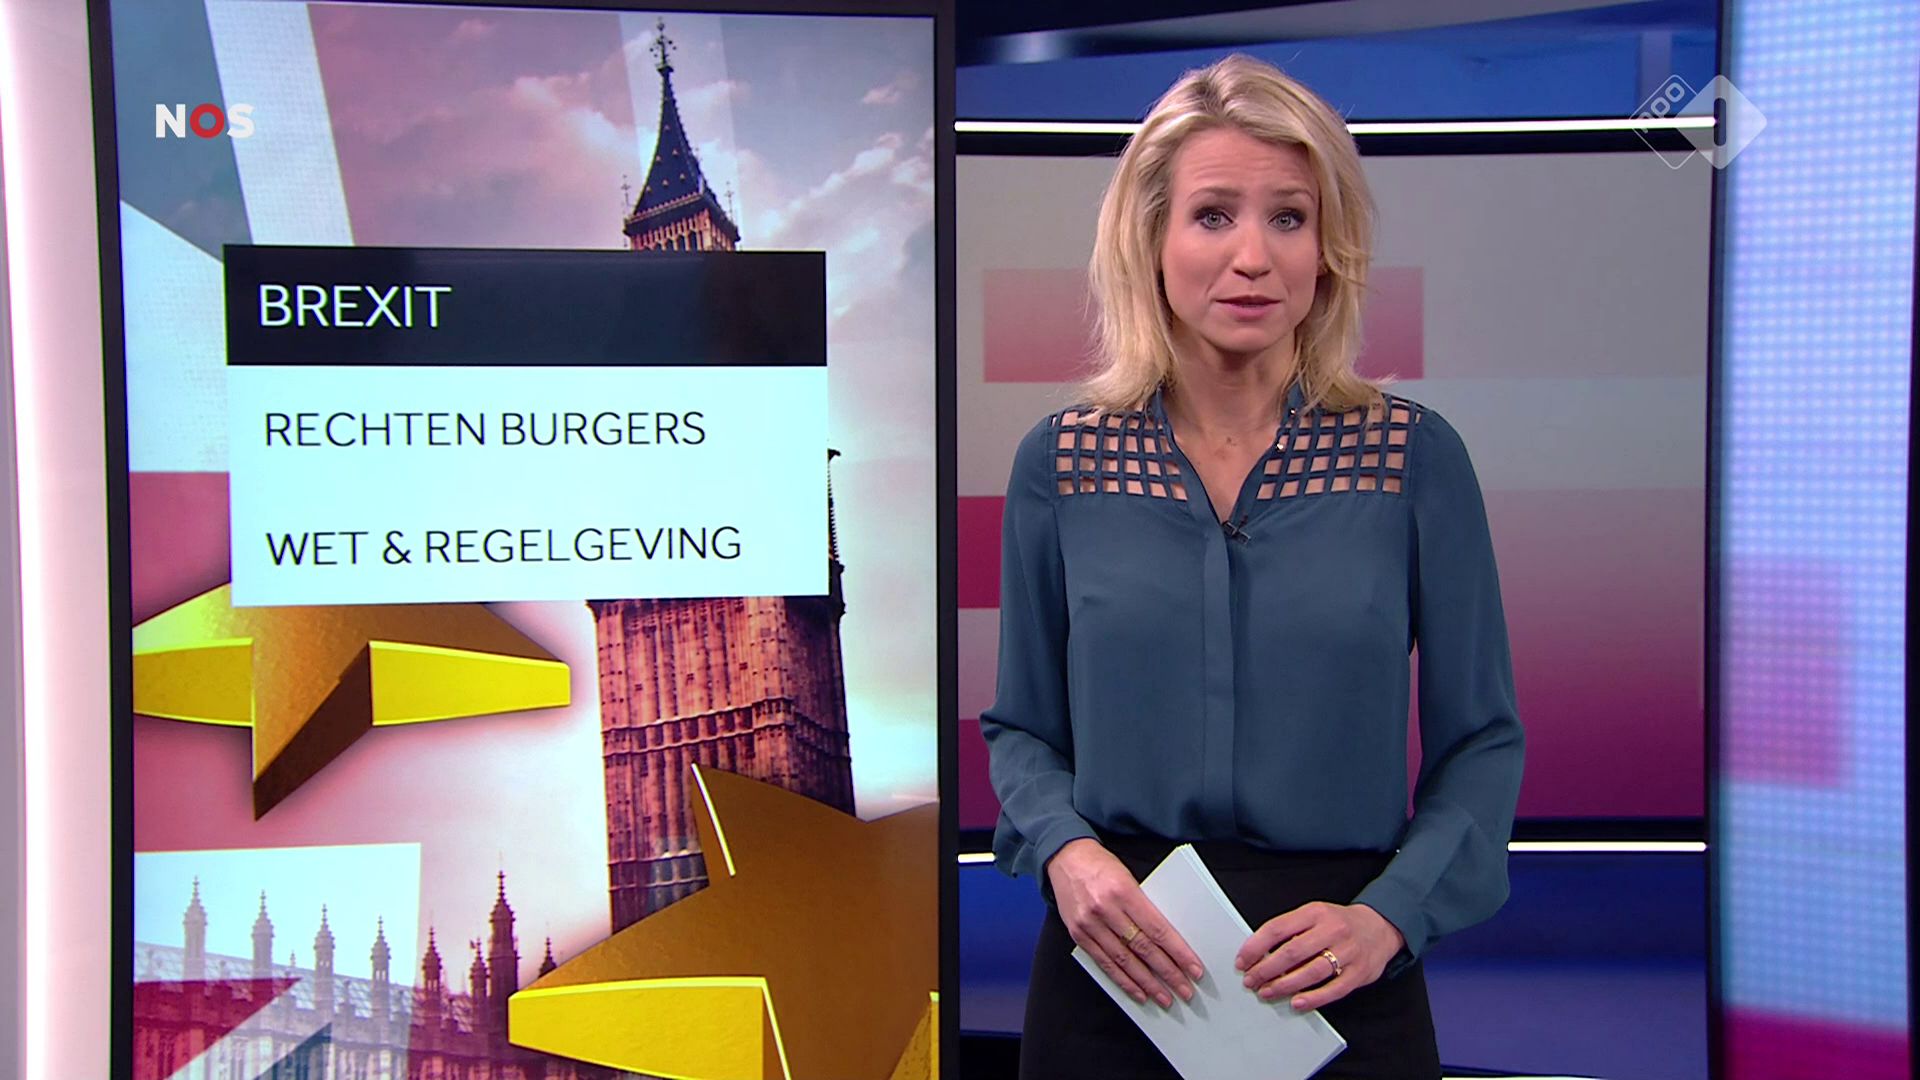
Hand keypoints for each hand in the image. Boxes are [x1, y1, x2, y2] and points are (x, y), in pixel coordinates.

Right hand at [1045, 839, 1204, 1008]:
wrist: (1065, 857)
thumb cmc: (1102, 865)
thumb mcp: (1129, 877)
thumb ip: (1145, 906)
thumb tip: (1169, 939)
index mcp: (1124, 891)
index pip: (1158, 929)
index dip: (1178, 952)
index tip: (1194, 968)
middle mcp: (1106, 909)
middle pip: (1143, 948)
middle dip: (1168, 972)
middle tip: (1185, 990)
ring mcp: (1090, 924)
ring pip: (1124, 961)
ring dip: (1147, 983)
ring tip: (1165, 998)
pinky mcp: (1078, 934)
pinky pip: (1104, 963)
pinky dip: (1123, 980)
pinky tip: (1138, 992)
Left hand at [1234, 902, 1404, 1010]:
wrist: (1380, 927)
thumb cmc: (1339, 923)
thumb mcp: (1315, 915)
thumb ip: (1290, 930)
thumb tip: (1259, 953)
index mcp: (1315, 912)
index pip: (1277, 928)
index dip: (1255, 946)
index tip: (1242, 960)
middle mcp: (1332, 930)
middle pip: (1292, 951)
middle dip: (1266, 969)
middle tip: (1251, 980)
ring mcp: (1348, 952)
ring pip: (1311, 971)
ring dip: (1284, 985)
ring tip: (1267, 992)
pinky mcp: (1359, 972)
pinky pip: (1334, 989)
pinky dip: (1313, 998)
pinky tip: (1297, 1002)